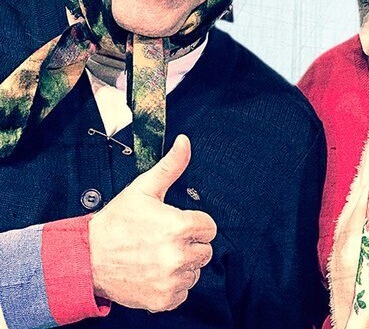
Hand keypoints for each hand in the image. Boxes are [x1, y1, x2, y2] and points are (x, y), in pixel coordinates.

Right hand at [89, 134, 216, 311]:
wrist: (87, 258)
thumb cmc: (117, 222)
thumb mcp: (144, 188)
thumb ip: (171, 165)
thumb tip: (185, 141)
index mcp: (179, 226)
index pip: (209, 227)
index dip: (194, 223)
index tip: (176, 224)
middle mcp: (178, 255)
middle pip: (205, 250)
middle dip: (190, 244)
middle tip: (165, 240)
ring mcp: (171, 279)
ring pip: (195, 271)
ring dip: (182, 265)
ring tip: (158, 256)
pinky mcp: (163, 299)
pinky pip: (183, 292)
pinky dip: (173, 285)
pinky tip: (155, 273)